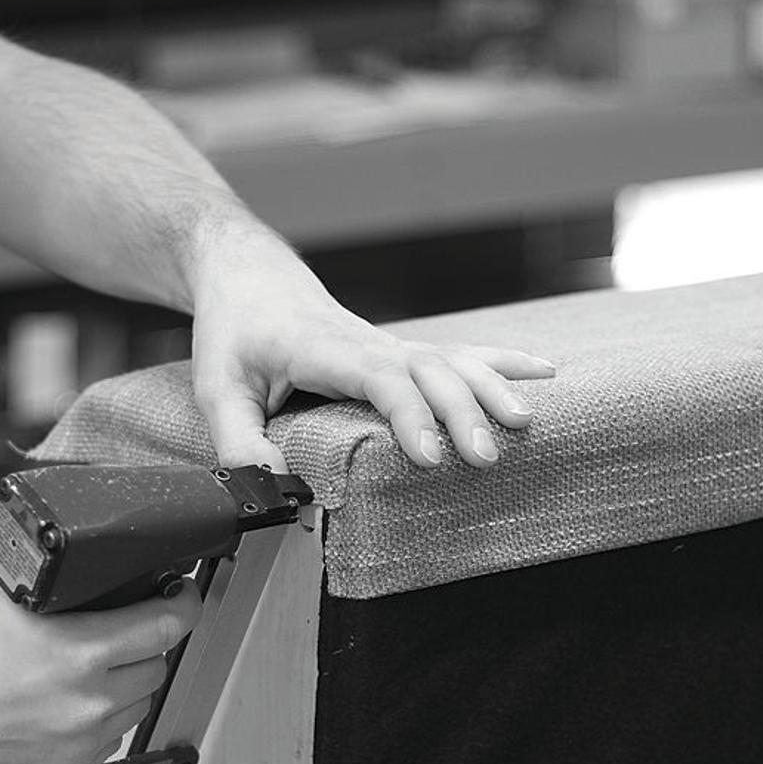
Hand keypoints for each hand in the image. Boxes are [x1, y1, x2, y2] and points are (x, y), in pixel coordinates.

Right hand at [0, 551, 198, 763]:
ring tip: (82, 670)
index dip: (180, 604)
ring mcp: (77, 744)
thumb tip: (86, 539)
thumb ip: (48, 560)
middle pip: (156, 666)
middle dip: (144, 644)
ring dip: (122, 685)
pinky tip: (60, 705)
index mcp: (77, 651)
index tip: (180, 596)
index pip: (167, 625)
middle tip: (121, 631)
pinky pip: (106, 741)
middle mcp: (84, 703)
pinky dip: (94, 723)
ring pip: (135, 707)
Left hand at [188, 228, 555, 470]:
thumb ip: (238, 442)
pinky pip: (460, 352)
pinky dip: (503, 362)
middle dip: (462, 411)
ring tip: (525, 423)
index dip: (409, 413)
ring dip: (491, 388)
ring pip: (452, 357)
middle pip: (429, 368)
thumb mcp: (217, 388)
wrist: (247, 273)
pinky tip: (546, 373)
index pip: (378, 376)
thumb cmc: (233, 331)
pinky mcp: (400, 349)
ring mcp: (389, 342)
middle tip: (485, 458)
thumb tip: (271, 491)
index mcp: (322, 348)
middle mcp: (366, 341)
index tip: (429, 455)